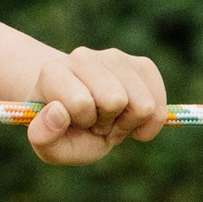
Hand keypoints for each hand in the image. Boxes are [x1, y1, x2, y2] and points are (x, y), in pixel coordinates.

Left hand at [24, 46, 166, 164]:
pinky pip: (160, 106)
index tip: (75, 122)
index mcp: (53, 72)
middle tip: (93, 123)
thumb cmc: (63, 131)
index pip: (81, 102)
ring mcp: (116, 57)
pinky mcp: (143, 66)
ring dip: (128, 123)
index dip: (83, 122)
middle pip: (115, 100)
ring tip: (109, 119)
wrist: (80, 114)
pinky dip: (148, 123)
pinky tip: (127, 117)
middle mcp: (83, 57)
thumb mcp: (47, 144)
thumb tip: (58, 111)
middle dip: (107, 122)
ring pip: (143, 105)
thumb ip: (42, 136)